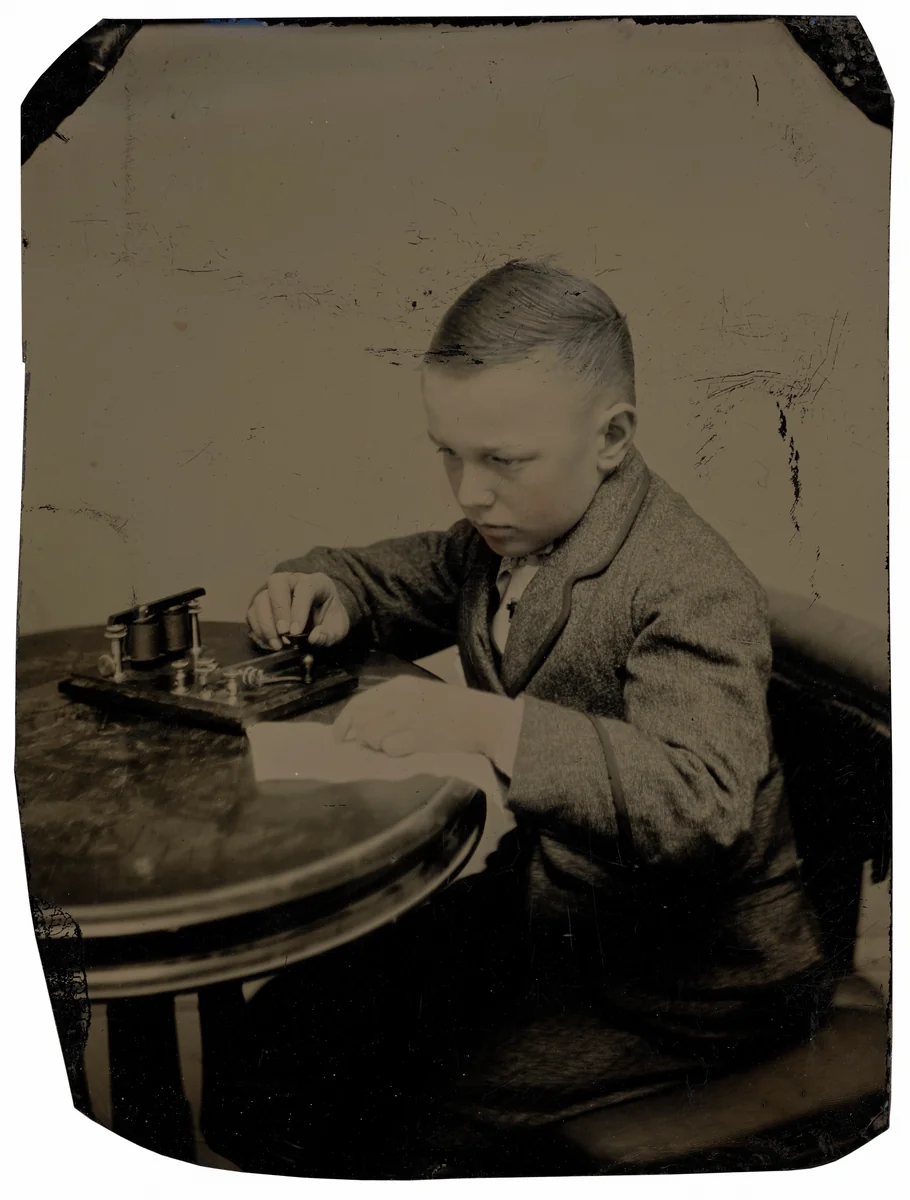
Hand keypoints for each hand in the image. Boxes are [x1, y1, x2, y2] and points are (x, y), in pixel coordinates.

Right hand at [247, 572, 350, 650]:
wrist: (322, 619)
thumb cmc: (330, 620)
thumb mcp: (338, 628)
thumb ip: (329, 634)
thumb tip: (314, 638)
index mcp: (315, 582)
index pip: (304, 587)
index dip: (298, 609)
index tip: (296, 632)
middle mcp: (292, 581)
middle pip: (276, 582)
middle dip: (278, 610)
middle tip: (283, 633)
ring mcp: (274, 592)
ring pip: (260, 598)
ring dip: (265, 624)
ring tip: (277, 644)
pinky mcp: (262, 606)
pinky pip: (252, 614)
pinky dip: (258, 631)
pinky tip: (270, 644)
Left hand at [333, 675, 518, 759]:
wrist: (483, 718)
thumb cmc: (453, 710)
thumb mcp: (419, 696)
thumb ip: (391, 707)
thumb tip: (360, 728)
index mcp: (401, 686)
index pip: (359, 703)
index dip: (343, 723)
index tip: (338, 738)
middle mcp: (402, 697)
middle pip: (362, 722)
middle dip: (364, 738)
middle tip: (379, 744)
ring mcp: (410, 715)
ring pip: (373, 736)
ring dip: (380, 747)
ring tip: (401, 743)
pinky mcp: (420, 734)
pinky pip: (391, 748)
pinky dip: (397, 752)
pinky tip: (412, 747)